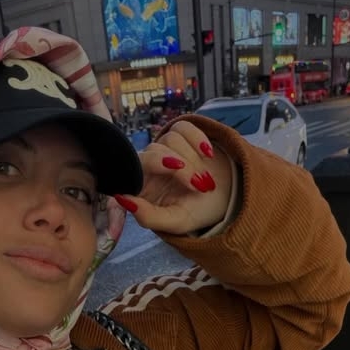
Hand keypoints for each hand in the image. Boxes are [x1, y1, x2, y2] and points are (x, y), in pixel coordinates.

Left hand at [114, 120, 231, 235]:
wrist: (226, 202)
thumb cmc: (196, 213)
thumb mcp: (175, 222)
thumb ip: (148, 217)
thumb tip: (123, 200)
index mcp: (141, 187)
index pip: (136, 167)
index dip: (158, 165)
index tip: (179, 170)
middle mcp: (150, 165)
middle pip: (156, 151)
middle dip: (183, 169)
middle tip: (200, 186)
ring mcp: (165, 149)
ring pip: (171, 139)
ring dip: (194, 160)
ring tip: (208, 181)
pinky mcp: (181, 136)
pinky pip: (183, 127)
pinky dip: (198, 139)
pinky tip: (208, 155)